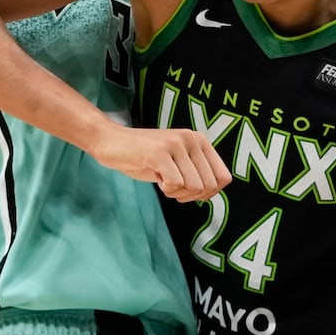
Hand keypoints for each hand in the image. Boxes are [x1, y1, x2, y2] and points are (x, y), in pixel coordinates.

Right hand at [94, 124, 230, 202]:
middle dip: (190, 195)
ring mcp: (176, 144)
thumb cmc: (144, 157)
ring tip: (163, 180)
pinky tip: (156, 177)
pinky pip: (175, 184)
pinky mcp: (159, 152)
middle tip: (171, 186)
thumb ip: (197, 172)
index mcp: (200, 141)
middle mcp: (192, 139)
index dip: (209, 193)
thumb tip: (212, 193)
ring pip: (194, 187)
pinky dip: (166, 189)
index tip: (189, 191)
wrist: (111, 142)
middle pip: (209, 186)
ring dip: (177, 193)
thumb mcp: (178, 162)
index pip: (224, 178)